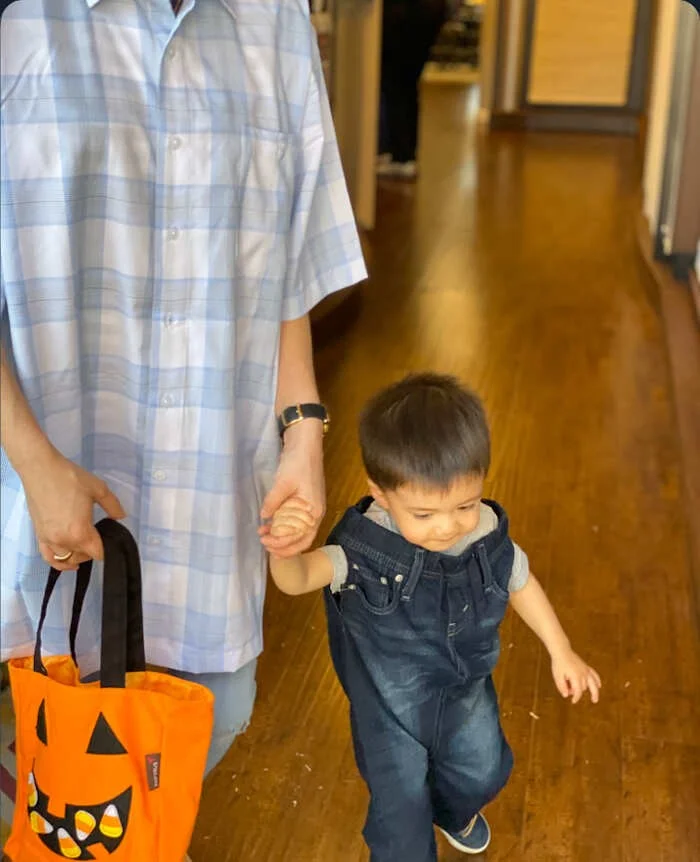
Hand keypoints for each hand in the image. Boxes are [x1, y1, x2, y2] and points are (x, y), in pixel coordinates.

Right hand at [22, 448, 125, 570]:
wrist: (41, 469)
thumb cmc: (69, 478)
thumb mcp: (99, 489)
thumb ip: (113, 506)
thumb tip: (121, 517)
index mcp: (80, 532)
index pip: (98, 553)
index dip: (107, 550)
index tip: (111, 540)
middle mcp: (63, 540)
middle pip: (83, 557)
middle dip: (93, 550)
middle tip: (99, 534)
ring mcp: (49, 539)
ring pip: (66, 559)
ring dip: (78, 556)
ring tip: (85, 544)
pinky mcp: (39, 535)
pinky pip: (48, 557)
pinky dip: (58, 562)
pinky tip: (68, 562)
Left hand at [259, 422, 324, 557]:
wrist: (305, 445)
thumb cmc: (298, 463)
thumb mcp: (283, 483)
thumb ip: (273, 502)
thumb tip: (264, 517)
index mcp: (314, 512)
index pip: (300, 538)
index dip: (283, 544)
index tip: (266, 542)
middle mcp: (314, 514)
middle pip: (302, 540)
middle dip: (284, 546)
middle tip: (265, 545)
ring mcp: (310, 509)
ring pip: (298, 532)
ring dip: (282, 537)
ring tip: (264, 535)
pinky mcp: (303, 502)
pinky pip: (295, 522)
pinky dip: (283, 527)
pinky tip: (270, 524)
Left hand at [551, 649, 601, 703]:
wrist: (562, 651)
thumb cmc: (558, 664)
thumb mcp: (557, 676)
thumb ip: (561, 686)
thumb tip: (566, 696)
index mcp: (576, 676)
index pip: (578, 691)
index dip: (576, 698)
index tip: (573, 702)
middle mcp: (583, 674)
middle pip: (583, 688)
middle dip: (577, 691)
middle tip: (569, 690)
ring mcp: (586, 670)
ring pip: (592, 683)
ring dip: (593, 691)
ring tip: (594, 700)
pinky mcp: (586, 667)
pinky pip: (594, 674)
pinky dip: (597, 680)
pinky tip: (599, 685)